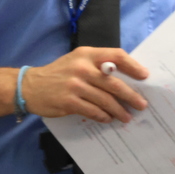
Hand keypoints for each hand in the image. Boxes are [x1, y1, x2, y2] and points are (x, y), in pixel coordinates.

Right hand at [21, 47, 147, 122]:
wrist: (30, 86)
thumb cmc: (60, 73)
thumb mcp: (78, 60)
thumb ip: (98, 65)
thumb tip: (125, 77)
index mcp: (87, 54)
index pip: (116, 56)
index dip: (133, 66)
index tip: (144, 76)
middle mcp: (82, 68)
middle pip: (114, 83)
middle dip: (131, 95)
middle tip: (142, 104)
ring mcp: (75, 85)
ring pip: (105, 100)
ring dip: (119, 110)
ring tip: (127, 116)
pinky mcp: (69, 102)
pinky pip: (93, 111)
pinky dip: (103, 116)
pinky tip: (109, 119)